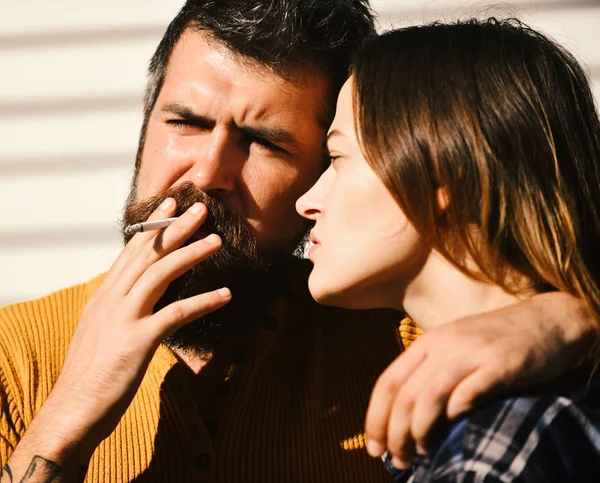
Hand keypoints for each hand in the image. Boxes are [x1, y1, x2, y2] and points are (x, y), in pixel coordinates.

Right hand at [10, 197, 230, 469]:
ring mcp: (123, 318)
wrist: (72, 410)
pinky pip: (176, 314)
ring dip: (191, 253)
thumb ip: (118, 309)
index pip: (131, 252)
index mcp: (104, 296)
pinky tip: (226, 295)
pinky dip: (203, 302)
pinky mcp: (137, 341)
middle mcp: (111, 300)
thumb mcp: (100, 332)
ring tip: (217, 240)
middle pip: (148, 254)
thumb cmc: (90, 374)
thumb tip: (136, 296)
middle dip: (175, 228)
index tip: (170, 206)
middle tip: (200, 208)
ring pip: (160, 274)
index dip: (153, 227)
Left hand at [365, 292, 596, 468]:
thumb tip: (405, 418)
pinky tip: (454, 433)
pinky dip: (455, 415)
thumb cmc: (497, 341)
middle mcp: (444, 345)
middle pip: (404, 394)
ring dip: (420, 431)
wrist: (547, 320)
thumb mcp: (455, 348)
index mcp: (428, 343)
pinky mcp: (501, 365)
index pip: (387, 382)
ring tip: (423, 454)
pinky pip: (469, 392)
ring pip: (429, 396)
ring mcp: (472, 353)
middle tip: (399, 460)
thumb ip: (431, 374)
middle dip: (395, 433)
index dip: (375, 417)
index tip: (374, 447)